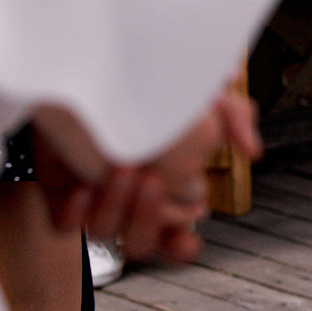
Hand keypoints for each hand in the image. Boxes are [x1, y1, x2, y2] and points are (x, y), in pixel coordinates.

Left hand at [42, 87, 262, 262]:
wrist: (87, 67)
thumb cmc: (142, 84)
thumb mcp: (196, 93)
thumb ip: (233, 118)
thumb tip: (252, 151)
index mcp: (163, 191)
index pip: (176, 238)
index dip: (184, 244)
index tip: (191, 224)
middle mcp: (128, 201)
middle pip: (142, 244)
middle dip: (150, 217)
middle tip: (153, 178)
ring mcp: (94, 199)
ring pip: (106, 234)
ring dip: (117, 207)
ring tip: (121, 168)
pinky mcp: (59, 191)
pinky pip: (65, 225)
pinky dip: (77, 211)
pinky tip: (85, 185)